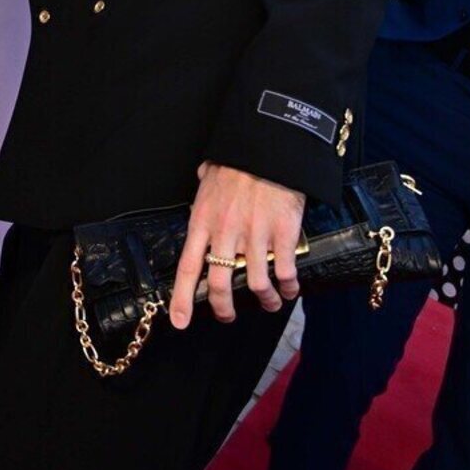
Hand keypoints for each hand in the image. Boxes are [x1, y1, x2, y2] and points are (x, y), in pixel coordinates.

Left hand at [168, 163, 305, 328]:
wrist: (269, 148)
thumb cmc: (239, 160)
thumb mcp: (210, 174)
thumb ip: (204, 185)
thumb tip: (201, 176)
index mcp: (202, 221)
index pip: (188, 268)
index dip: (182, 299)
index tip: (179, 321)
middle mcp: (225, 234)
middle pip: (221, 284)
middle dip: (224, 308)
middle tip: (229, 316)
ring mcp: (254, 236)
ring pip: (257, 283)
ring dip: (265, 300)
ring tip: (270, 304)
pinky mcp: (281, 235)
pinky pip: (284, 271)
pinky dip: (288, 287)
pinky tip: (290, 290)